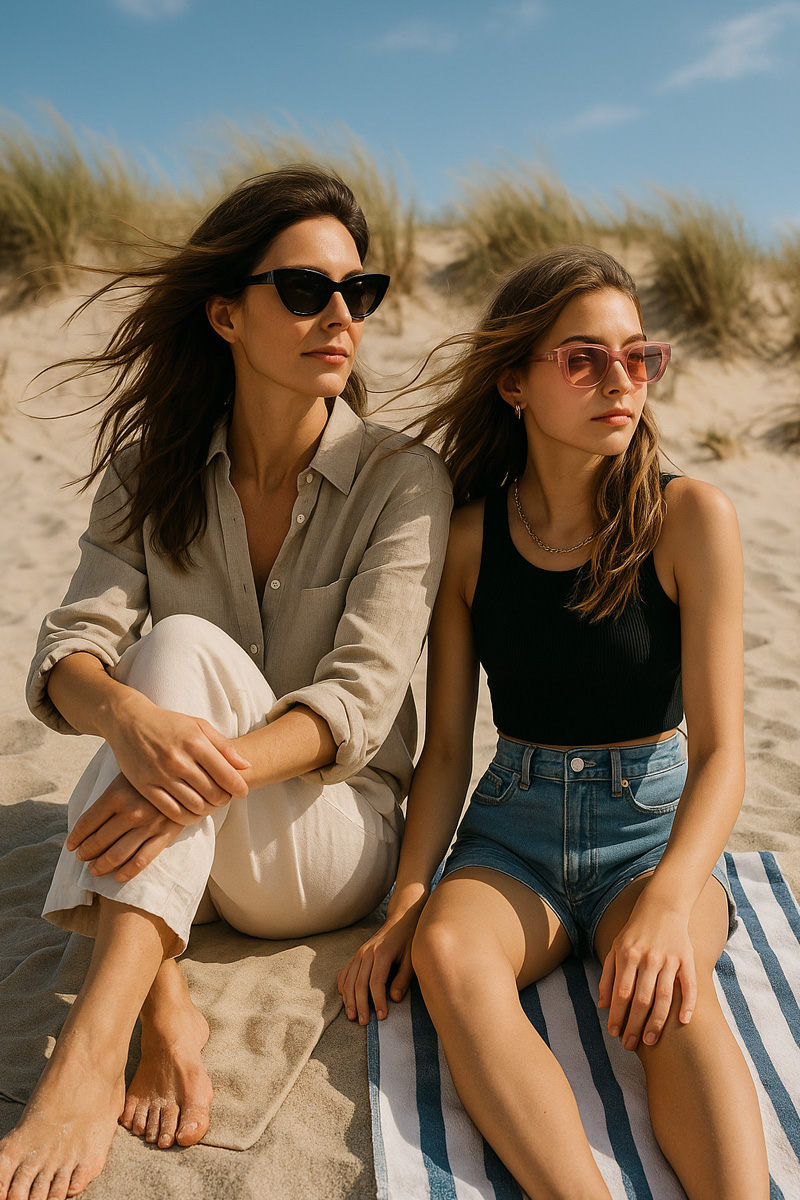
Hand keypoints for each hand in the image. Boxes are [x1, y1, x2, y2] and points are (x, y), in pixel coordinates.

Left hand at [66, 772, 184, 880]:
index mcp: (116, 794)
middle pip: (99, 840)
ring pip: (117, 854)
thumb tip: (87, 822)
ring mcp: (148, 825)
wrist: (190, 772)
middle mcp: (130, 811)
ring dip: (101, 865)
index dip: (76, 837)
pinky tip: (117, 876)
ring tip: (94, 870)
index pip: (87, 822)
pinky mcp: (165, 835)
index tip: (71, 846)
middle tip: (81, 857)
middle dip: (86, 852)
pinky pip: (142, 860)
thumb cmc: (152, 772)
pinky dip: (126, 872)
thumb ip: (110, 795)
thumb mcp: (127, 775)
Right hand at [104, 695, 249, 823]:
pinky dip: (187, 817)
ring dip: (207, 810)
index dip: (239, 788)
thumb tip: (245, 766)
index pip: (226, 775)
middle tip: (224, 798)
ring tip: (209, 804)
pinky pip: (171, 811)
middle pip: (212, 794)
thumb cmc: (169, 723)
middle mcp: (178, 760)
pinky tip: (192, 812)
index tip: (242, 791)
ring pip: (194, 806)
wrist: (129, 721)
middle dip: (224, 800)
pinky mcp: (145, 786)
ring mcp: (160, 775)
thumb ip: (223, 746)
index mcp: (195, 742)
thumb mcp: (199, 726)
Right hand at [337, 902, 425, 1024]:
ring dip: (349, 999)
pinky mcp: (356, 955)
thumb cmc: (409, 939)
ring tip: (352, 1016)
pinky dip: (343, 986)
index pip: (376, 982)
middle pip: (359, 983)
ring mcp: (359, 954)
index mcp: (381, 953)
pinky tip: (344, 998)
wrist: (401, 918)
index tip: (381, 1017)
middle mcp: (366, 953)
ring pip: (349, 980)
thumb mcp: (412, 958)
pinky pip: (345, 972)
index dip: (378, 1001)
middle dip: (360, 1005)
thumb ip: (403, 978)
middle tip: (363, 1023)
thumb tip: (394, 999)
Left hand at [598, 896, 696, 1050]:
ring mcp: (669, 959)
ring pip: (663, 997)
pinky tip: (683, 1022)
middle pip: (641, 1000)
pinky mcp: (687, 959)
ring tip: (650, 1041)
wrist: (662, 906)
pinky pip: (689, 986)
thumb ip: (607, 975)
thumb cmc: (635, 931)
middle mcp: (648, 958)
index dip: (617, 1016)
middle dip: (634, 1025)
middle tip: (630, 1044)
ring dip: (656, 1022)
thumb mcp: (615, 948)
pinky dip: (687, 1005)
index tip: (615, 1033)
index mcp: (627, 955)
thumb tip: (602, 1005)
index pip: (621, 993)